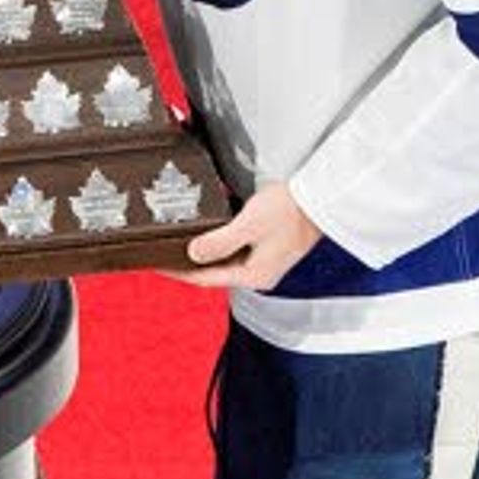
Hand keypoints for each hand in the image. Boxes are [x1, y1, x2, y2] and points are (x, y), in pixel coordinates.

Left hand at [174, 182, 322, 292]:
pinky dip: (219, 241)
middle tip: (163, 253)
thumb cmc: (290, 211)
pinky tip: (209, 230)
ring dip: (203, 252)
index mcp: (253, 276)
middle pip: (214, 272)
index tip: (157, 265)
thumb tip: (193, 254)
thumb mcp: (247, 225)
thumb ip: (218, 242)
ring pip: (224, 260)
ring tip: (179, 242)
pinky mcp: (268, 246)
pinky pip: (235, 248)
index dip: (178, 272)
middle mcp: (258, 273)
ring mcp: (265, 261)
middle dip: (188, 263)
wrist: (320, 199)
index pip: (205, 279)